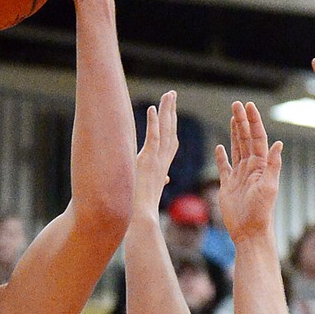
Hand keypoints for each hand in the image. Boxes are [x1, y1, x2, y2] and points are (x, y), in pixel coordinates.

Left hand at [134, 92, 177, 222]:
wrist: (142, 219)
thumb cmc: (144, 209)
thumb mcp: (153, 191)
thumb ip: (160, 181)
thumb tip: (166, 179)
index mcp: (163, 167)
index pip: (170, 142)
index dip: (172, 126)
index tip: (172, 112)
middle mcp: (163, 161)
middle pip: (170, 131)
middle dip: (171, 112)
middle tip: (172, 94)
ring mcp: (156, 161)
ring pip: (164, 131)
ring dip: (166, 111)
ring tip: (168, 94)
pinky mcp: (147, 162)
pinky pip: (152, 138)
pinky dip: (153, 123)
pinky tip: (153, 108)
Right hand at [216, 101, 281, 242]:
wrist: (249, 231)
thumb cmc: (261, 212)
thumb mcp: (269, 187)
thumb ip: (273, 165)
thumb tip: (279, 143)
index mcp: (261, 165)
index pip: (257, 138)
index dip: (253, 121)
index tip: (248, 106)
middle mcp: (251, 168)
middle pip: (245, 139)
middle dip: (241, 121)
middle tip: (236, 104)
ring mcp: (239, 176)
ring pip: (236, 148)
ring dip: (234, 133)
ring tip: (233, 118)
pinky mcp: (228, 185)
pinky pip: (224, 167)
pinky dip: (221, 157)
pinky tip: (219, 147)